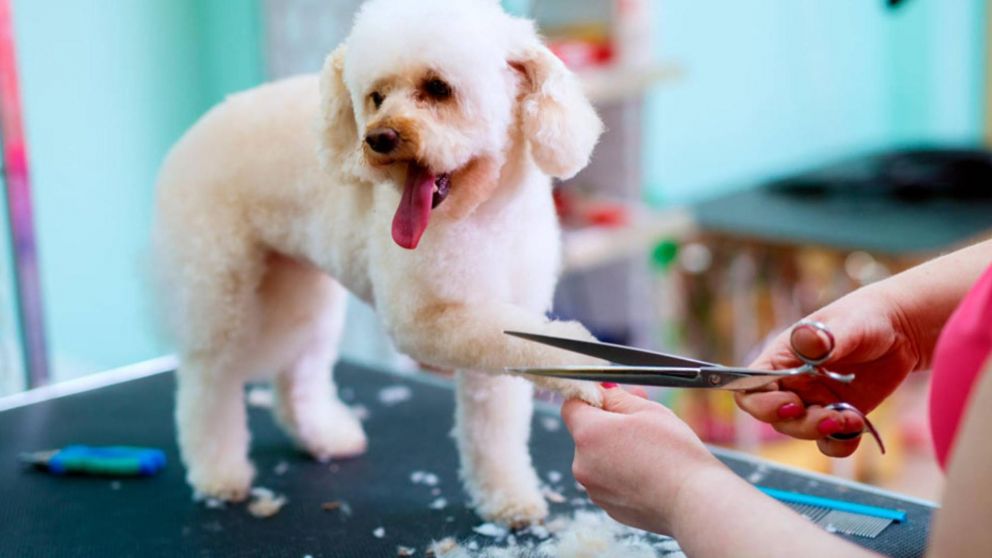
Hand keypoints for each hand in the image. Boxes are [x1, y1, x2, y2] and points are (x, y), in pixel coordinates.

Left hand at [562, 385, 723, 534]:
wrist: (695, 502)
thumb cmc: (674, 454)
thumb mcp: (647, 411)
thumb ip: (617, 397)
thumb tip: (603, 391)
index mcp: (588, 435)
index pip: (572, 406)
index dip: (592, 398)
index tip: (612, 397)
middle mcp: (583, 464)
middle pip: (586, 434)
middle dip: (610, 423)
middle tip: (642, 418)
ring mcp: (595, 490)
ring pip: (599, 459)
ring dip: (618, 450)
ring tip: (652, 450)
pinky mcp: (610, 508)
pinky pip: (610, 482)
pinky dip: (625, 474)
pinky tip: (651, 472)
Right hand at [736, 285, 922, 456]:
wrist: (901, 329)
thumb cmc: (865, 317)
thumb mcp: (846, 324)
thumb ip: (823, 338)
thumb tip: (805, 340)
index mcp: (782, 358)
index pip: (750, 387)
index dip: (762, 403)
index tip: (792, 404)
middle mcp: (793, 382)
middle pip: (774, 417)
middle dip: (800, 424)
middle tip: (830, 418)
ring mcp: (815, 401)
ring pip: (800, 431)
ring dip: (822, 433)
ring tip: (853, 418)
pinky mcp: (838, 415)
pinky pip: (830, 441)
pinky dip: (841, 443)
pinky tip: (858, 427)